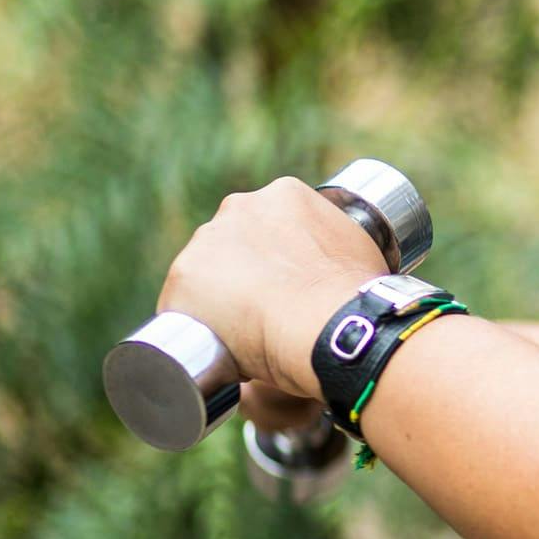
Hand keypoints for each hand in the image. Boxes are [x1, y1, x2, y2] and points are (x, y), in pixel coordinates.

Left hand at [156, 177, 387, 400]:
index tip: (284, 283)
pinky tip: (209, 344)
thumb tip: (352, 267)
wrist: (330, 326)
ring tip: (241, 334)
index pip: (267, 224)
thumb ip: (344, 247)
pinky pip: (178, 306)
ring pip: (201, 272)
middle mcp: (240, 206)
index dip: (274, 256)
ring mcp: (207, 241)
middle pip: (230, 242)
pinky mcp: (183, 278)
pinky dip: (191, 325)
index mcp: (286, 194)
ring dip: (213, 297)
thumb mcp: (360, 252)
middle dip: (241, 273)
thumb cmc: (356, 297)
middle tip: (266, 311)